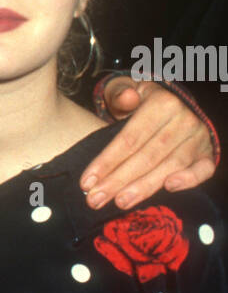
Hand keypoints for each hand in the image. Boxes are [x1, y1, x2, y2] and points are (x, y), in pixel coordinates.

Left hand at [82, 77, 215, 209]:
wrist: (172, 103)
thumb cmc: (140, 102)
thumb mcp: (125, 90)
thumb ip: (119, 93)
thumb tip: (126, 98)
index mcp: (162, 104)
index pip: (130, 139)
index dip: (107, 162)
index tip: (86, 182)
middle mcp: (183, 120)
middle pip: (146, 157)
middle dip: (118, 181)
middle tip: (95, 200)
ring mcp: (198, 138)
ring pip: (170, 166)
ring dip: (144, 187)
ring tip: (120, 202)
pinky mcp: (207, 153)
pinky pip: (203, 170)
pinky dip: (189, 180)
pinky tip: (169, 188)